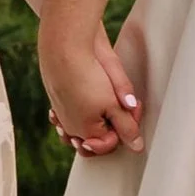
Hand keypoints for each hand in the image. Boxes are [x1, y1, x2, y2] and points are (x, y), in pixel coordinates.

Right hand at [40, 18, 142, 159]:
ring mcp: (61, 115)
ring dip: (95, 122)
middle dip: (112, 126)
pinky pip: (68, 116)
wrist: (63, 48)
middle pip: (96, 139)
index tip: (132, 109)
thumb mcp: (114, 104)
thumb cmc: (88, 76)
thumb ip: (126, 127)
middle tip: (120, 104)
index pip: (111, 144)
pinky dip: (79, 112)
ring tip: (105, 102)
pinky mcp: (57, 100)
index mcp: (87, 133)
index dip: (126, 129)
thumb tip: (137, 146)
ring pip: (81, 130)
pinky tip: (85, 101)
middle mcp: (71, 128)